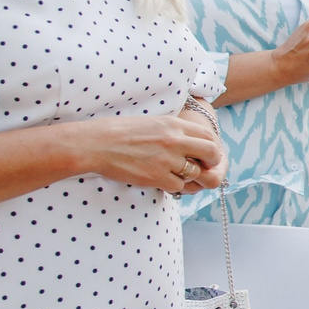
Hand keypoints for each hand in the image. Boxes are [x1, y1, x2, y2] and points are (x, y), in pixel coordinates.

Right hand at [79, 112, 227, 194]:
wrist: (96, 144)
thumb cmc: (121, 132)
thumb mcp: (153, 122)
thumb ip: (174, 130)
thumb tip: (192, 140)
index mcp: (174, 124)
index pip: (208, 135)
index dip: (211, 146)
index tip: (206, 153)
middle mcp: (174, 140)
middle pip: (211, 153)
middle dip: (212, 162)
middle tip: (203, 167)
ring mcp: (166, 159)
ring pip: (195, 172)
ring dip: (189, 176)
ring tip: (175, 173)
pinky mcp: (156, 176)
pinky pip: (178, 186)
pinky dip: (174, 186)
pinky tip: (163, 180)